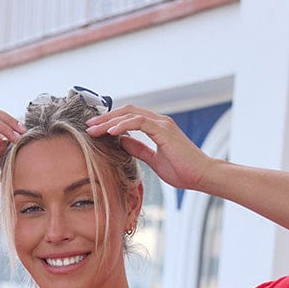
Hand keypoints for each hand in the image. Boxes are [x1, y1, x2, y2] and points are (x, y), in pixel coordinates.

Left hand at [86, 104, 217, 192]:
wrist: (200, 176)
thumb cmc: (181, 170)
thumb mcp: (153, 160)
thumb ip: (139, 150)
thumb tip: (122, 143)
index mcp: (156, 127)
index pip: (129, 117)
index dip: (110, 121)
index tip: (94, 129)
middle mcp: (159, 121)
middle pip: (126, 111)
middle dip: (105, 118)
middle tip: (88, 126)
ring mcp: (162, 124)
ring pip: (130, 114)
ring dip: (109, 121)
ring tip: (94, 129)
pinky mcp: (164, 131)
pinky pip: (139, 123)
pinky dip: (123, 125)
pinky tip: (110, 132)